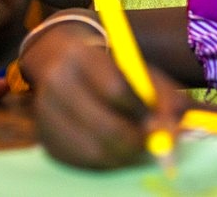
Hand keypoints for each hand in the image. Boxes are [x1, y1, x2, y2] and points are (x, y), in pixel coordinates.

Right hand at [22, 21, 187, 168]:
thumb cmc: (110, 68)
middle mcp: (55, 81)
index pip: (115, 89)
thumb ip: (162, 96)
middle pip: (103, 126)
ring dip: (123, 155)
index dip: (142, 112)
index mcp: (80, 55)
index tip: (159, 123)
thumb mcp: (137, 70)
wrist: (62, 62)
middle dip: (136, 141)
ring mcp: (44, 112)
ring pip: (93, 150)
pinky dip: (104, 161)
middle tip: (152, 144)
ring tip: (135, 145)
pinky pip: (81, 161)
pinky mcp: (44, 138)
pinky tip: (114, 149)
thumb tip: (173, 134)